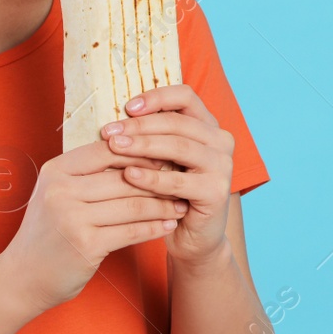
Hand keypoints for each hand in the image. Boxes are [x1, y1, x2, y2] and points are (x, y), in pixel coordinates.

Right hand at [0, 140, 184, 312]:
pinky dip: (154, 227)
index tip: (166, 153)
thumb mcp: (57, 193)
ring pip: (132, 204)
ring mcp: (72, 218)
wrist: (22, 277)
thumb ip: (87, 174)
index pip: (107, 150)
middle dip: (158, 178)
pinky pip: (131, 231)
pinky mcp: (85, 245)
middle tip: (183, 178)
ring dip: (162, 204)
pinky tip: (169, 224)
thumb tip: (136, 153)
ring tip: (181, 203)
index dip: (140, 150)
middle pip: (124, 177)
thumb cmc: (46, 232)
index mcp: (56, 170)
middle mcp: (61, 190)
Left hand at [102, 84, 234, 267]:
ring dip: (143, 146)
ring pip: (179, 146)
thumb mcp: (163, 159)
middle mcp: (221, 141)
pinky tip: (128, 175)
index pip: (185, 96)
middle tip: (109, 131)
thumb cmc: (171, 193)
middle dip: (139, 125)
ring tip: (114, 147)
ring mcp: (223, 166)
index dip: (156, 97)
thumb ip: (151, 136)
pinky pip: (178, 181)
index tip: (127, 107)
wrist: (193, 237)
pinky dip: (151, 177)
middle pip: (177, 121)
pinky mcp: (217, 192)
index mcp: (208, 126)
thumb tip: (114, 118)